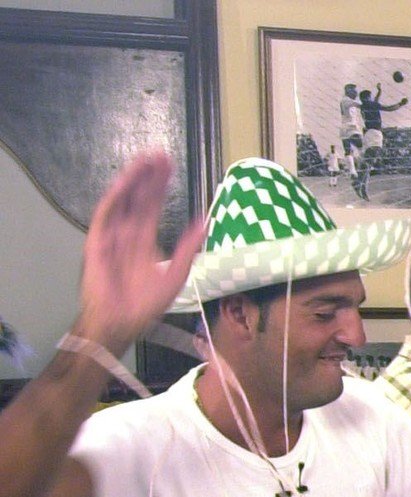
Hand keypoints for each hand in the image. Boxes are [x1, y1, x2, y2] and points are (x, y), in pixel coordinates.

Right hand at [76, 151, 205, 356]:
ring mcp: (112, 235)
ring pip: (122, 200)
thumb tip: (205, 223)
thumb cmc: (144, 305)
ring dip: (132, 180)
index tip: (169, 165)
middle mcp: (128, 232)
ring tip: (144, 160)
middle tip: (159, 153)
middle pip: (139, 197)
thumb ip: (189, 248)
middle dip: (149, 176)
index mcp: (145, 239)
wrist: (120, 322)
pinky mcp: (98, 241)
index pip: (154, 205)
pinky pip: (105, 215)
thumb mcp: (176, 275)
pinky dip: (115, 198)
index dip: (161, 185)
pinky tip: (126, 183)